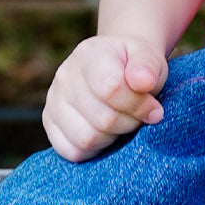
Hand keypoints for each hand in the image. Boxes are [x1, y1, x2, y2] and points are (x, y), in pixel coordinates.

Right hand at [42, 35, 167, 162]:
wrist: (116, 67)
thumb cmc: (135, 66)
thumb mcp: (149, 58)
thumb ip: (149, 67)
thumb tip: (143, 82)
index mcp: (90, 53)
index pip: (112, 88)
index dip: (138, 105)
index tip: (154, 109)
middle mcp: (65, 76)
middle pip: (102, 118)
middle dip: (129, 123)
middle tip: (139, 116)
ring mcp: (53, 100)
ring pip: (86, 138)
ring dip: (113, 137)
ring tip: (122, 122)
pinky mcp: (49, 123)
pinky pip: (72, 151)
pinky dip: (94, 149)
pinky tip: (105, 132)